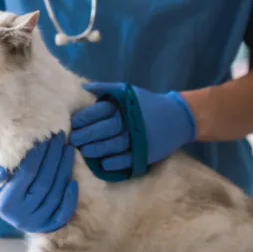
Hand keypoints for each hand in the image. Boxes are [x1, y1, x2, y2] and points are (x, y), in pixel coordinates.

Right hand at [0, 131, 78, 232]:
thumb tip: (2, 171)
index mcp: (5, 202)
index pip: (27, 172)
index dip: (38, 154)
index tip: (44, 137)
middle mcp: (21, 214)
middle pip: (45, 181)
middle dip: (54, 156)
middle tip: (59, 137)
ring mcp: (35, 221)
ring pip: (55, 193)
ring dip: (64, 169)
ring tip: (67, 149)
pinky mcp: (47, 226)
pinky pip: (62, 213)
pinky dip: (70, 197)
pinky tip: (73, 180)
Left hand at [71, 82, 195, 170]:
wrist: (178, 118)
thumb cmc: (146, 104)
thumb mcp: (127, 91)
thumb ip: (105, 89)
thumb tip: (82, 87)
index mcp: (125, 105)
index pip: (102, 110)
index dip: (85, 117)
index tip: (74, 123)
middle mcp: (132, 121)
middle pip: (107, 128)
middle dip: (88, 134)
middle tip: (74, 140)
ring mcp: (140, 138)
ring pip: (116, 145)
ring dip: (98, 149)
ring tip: (84, 152)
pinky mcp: (146, 153)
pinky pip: (129, 160)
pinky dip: (116, 163)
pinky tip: (103, 164)